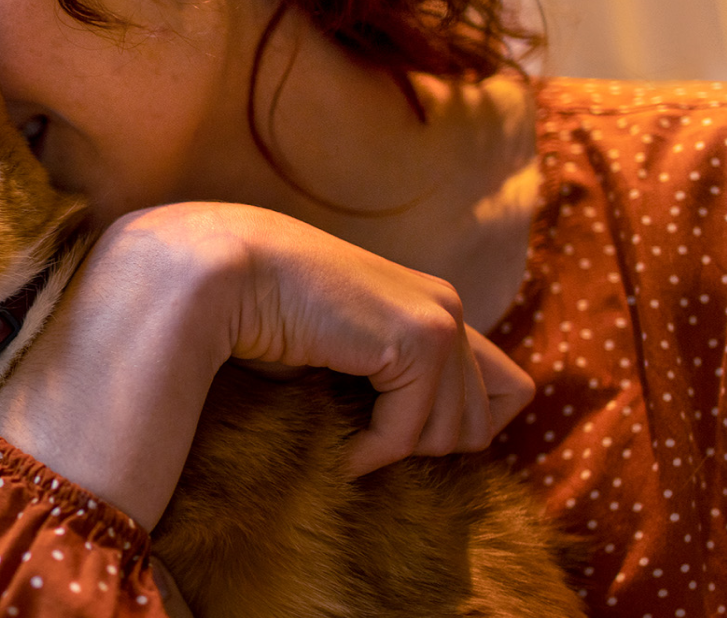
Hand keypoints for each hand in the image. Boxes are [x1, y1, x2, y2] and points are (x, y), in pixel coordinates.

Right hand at [208, 202, 533, 473]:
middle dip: (425, 446)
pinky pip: (407, 435)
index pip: (507, 390)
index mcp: (432, 306)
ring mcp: (440, 320)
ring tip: (344, 438)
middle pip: (485, 423)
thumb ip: (384, 379)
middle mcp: (447, 307)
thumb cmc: (257, 314)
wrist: (219, 273)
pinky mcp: (418, 340)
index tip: (394, 434)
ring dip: (394, 451)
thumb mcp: (338, 352)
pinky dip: (368, 454)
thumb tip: (418, 440)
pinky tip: (334, 446)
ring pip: (454, 436)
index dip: (459, 427)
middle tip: (364, 440)